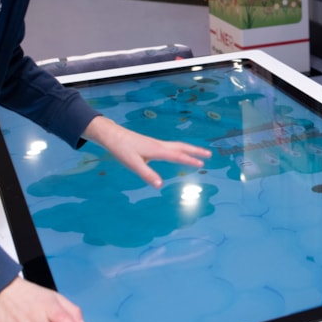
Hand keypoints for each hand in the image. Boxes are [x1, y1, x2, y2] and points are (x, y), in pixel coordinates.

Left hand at [83, 115, 212, 186]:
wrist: (112, 135)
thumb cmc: (122, 149)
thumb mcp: (133, 164)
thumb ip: (147, 174)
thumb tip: (160, 186)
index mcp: (157, 150)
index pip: (177, 156)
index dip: (190, 160)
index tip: (202, 164)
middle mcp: (159, 145)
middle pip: (182, 147)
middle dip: (196, 151)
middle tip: (209, 154)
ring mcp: (156, 144)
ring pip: (177, 145)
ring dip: (189, 149)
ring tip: (199, 153)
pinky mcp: (152, 144)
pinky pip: (171, 146)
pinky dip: (180, 149)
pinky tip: (179, 152)